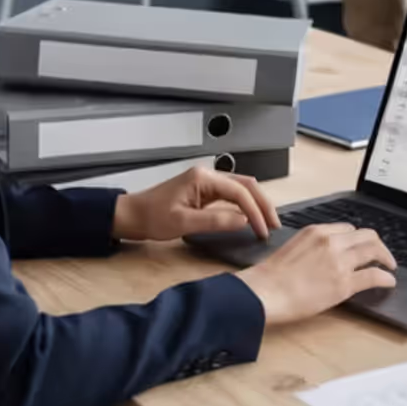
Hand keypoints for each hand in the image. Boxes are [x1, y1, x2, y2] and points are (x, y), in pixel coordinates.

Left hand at [111, 167, 276, 242]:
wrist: (132, 215)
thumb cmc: (151, 217)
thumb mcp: (183, 223)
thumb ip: (216, 221)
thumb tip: (244, 221)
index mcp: (203, 178)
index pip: (239, 192)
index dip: (255, 211)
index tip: (262, 230)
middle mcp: (208, 175)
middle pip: (246, 185)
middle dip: (263, 204)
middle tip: (274, 225)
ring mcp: (207, 182)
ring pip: (241, 189)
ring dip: (256, 204)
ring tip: (267, 223)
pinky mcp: (205, 191)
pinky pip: (231, 196)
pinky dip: (244, 207)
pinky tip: (250, 219)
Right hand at [237, 224, 397, 325]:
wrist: (266, 292)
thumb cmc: (271, 276)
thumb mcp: (293, 248)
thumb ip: (312, 247)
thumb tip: (324, 256)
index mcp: (316, 231)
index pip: (347, 229)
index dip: (358, 239)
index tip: (361, 247)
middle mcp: (331, 241)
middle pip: (366, 235)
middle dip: (378, 244)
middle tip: (382, 254)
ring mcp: (339, 261)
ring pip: (374, 251)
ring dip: (386, 258)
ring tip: (390, 266)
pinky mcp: (344, 283)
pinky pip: (374, 276)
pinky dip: (385, 277)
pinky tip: (389, 281)